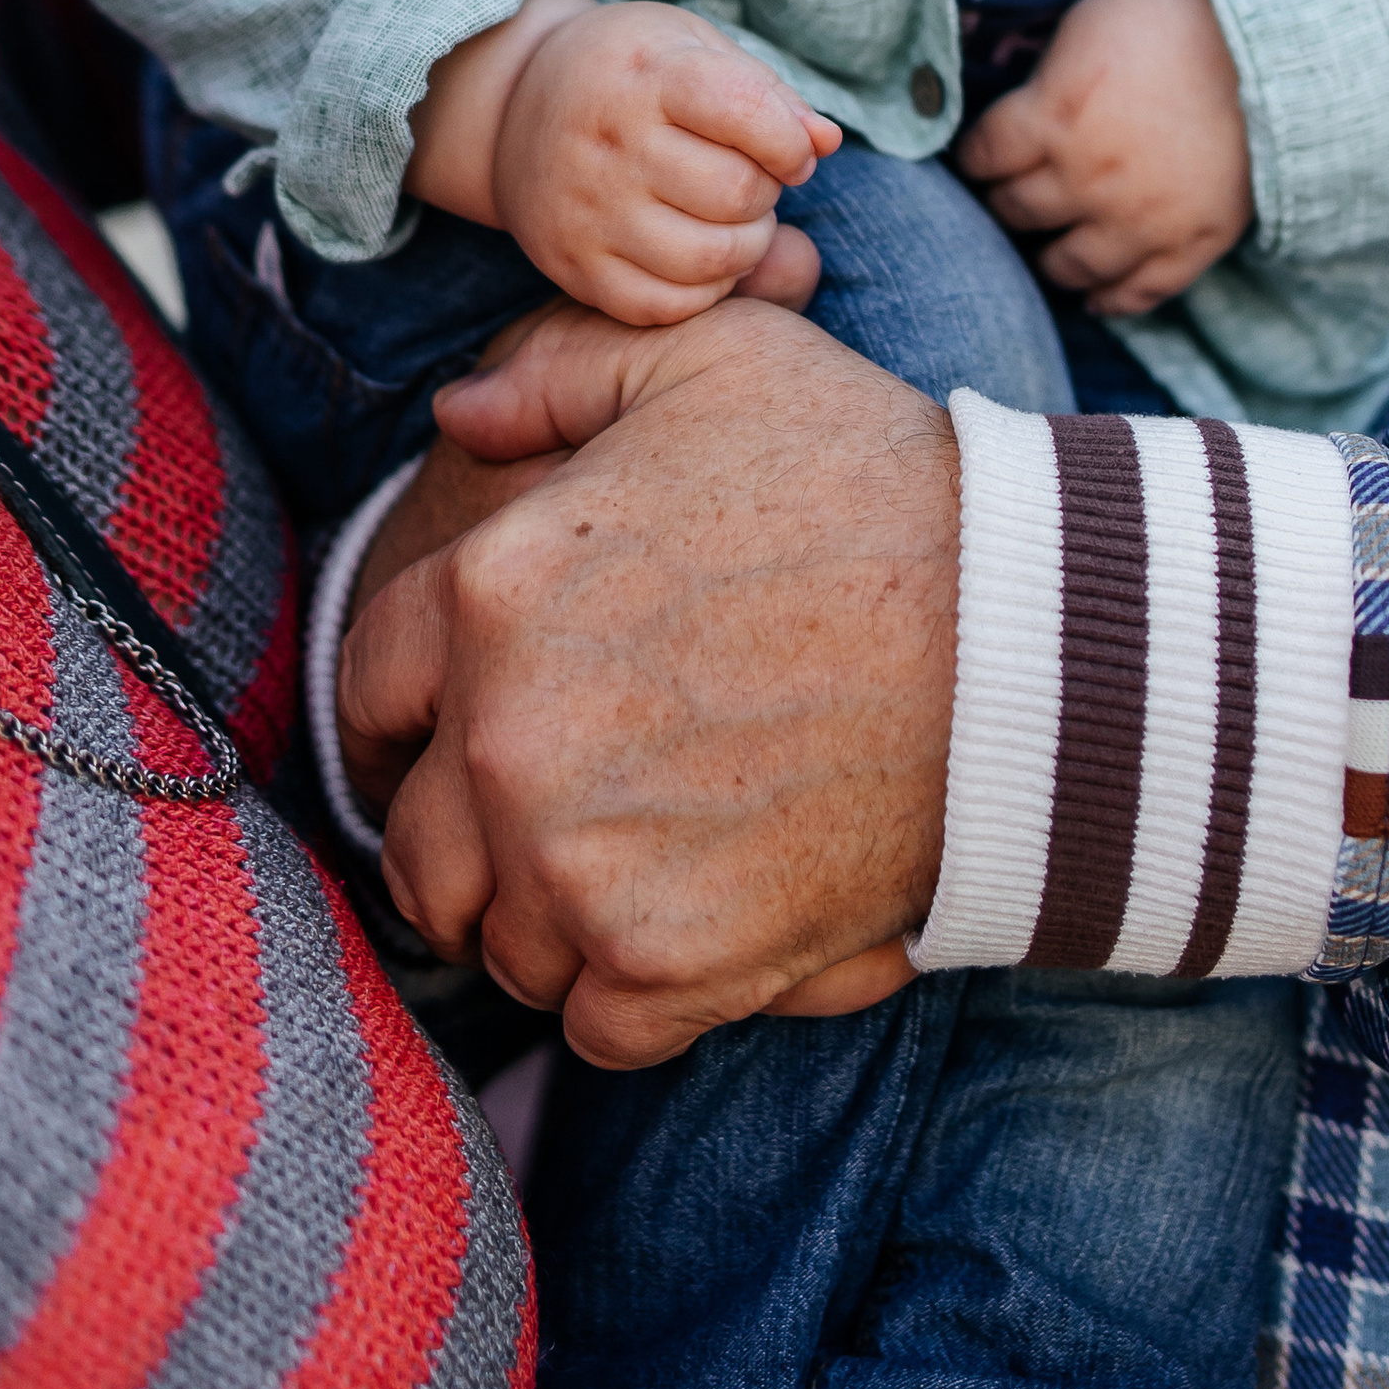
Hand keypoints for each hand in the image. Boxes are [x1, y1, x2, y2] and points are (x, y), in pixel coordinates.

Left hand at [339, 299, 957, 1068]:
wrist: (1020, 636)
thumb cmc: (867, 480)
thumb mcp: (710, 359)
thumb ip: (556, 371)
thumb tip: (459, 419)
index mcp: (493, 590)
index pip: (368, 686)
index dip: (406, 709)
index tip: (452, 729)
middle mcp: (507, 739)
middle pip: (417, 846)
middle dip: (465, 837)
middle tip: (544, 821)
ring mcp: (581, 867)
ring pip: (500, 945)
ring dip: (547, 921)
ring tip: (629, 873)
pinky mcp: (670, 965)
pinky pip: (594, 1029)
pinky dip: (634, 997)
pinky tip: (697, 928)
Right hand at [415, 0, 840, 325]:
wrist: (514, 108)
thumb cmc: (630, 73)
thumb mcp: (694, 48)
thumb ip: (768, 93)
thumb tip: (824, 143)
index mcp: (646, 77)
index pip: (748, 114)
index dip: (790, 141)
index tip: (789, 147)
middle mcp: (609, 146)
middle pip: (736, 193)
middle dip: (768, 192)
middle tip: (753, 180)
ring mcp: (586, 213)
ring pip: (709, 260)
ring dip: (747, 245)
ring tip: (734, 220)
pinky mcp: (573, 268)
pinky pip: (665, 307)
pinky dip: (705, 289)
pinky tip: (702, 255)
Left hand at [955, 0, 1249, 316]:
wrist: (1267, 42)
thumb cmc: (1168, 19)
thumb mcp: (1084, 28)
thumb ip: (1047, 83)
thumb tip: (1025, 114)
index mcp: (1052, 118)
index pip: (983, 156)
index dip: (974, 157)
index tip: (979, 159)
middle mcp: (1086, 180)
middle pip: (1017, 211)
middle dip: (1004, 204)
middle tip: (1008, 199)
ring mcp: (1140, 220)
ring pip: (1068, 265)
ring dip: (1048, 259)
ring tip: (1048, 250)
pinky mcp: (1191, 244)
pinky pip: (1139, 293)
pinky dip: (1111, 299)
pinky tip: (1096, 296)